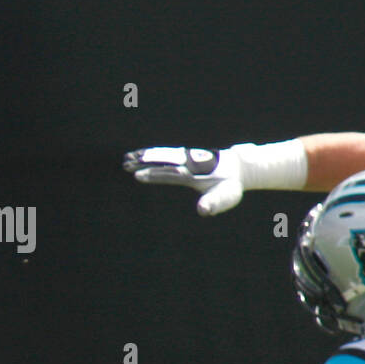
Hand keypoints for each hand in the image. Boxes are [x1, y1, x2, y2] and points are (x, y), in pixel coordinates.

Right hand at [123, 146, 245, 215]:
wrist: (239, 167)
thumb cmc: (231, 186)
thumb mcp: (226, 197)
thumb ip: (214, 203)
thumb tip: (202, 210)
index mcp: (194, 173)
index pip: (169, 173)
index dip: (153, 174)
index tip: (137, 175)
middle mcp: (188, 162)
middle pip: (162, 160)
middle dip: (143, 161)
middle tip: (125, 163)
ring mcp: (187, 157)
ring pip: (163, 154)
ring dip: (145, 155)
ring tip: (127, 158)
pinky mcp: (187, 156)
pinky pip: (167, 153)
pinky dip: (154, 153)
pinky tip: (144, 155)